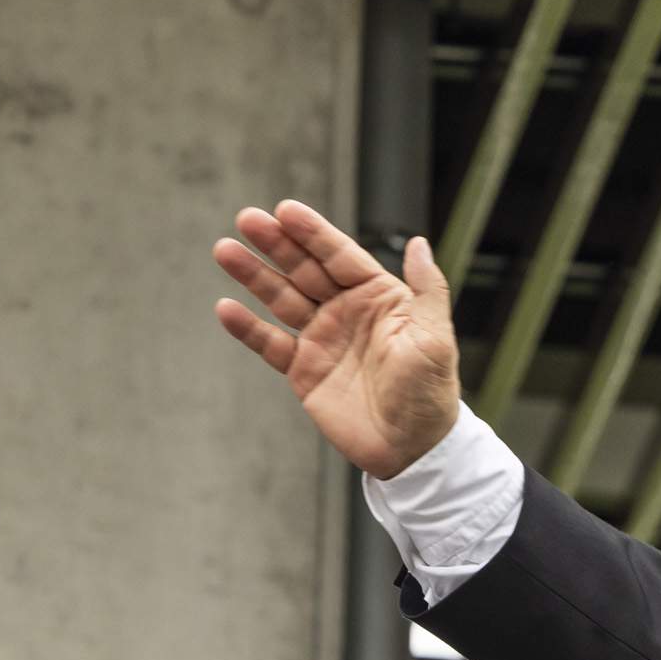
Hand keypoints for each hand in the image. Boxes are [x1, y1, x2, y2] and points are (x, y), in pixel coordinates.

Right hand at [213, 200, 461, 478]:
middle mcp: (348, 313)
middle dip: (277, 244)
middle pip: (305, 270)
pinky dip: (248, 328)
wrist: (413, 449)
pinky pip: (270, 344)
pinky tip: (226, 308)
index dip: (314, 234)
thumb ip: (426, 288)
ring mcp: (323, 339)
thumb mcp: (435, 337)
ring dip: (254, 275)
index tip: (285, 210)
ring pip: (282, 299)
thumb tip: (417, 242)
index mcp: (380, 298)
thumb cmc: (431, 393)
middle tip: (247, 218)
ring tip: (225, 250)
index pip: (341, 256)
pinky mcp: (304, 370)